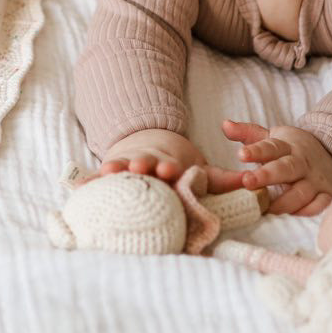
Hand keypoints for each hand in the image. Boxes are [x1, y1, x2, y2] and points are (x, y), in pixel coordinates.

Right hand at [76, 128, 211, 193]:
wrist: (148, 143)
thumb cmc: (175, 165)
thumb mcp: (199, 169)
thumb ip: (222, 179)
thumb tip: (252, 184)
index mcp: (167, 163)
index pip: (169, 165)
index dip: (169, 167)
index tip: (170, 170)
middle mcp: (145, 162)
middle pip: (143, 163)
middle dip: (142, 165)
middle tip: (139, 167)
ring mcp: (126, 165)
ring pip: (119, 166)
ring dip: (115, 169)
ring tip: (108, 172)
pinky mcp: (110, 172)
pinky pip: (96, 178)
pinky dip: (89, 182)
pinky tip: (79, 189)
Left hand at [218, 121, 331, 215]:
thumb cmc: (292, 148)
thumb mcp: (272, 136)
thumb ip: (248, 133)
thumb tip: (225, 125)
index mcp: (287, 146)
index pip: (270, 147)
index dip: (256, 151)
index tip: (240, 155)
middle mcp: (302, 162)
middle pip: (285, 168)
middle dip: (266, 176)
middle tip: (247, 182)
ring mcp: (315, 179)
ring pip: (301, 191)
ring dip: (284, 201)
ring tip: (265, 208)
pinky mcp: (327, 194)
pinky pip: (319, 206)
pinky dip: (307, 211)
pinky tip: (291, 216)